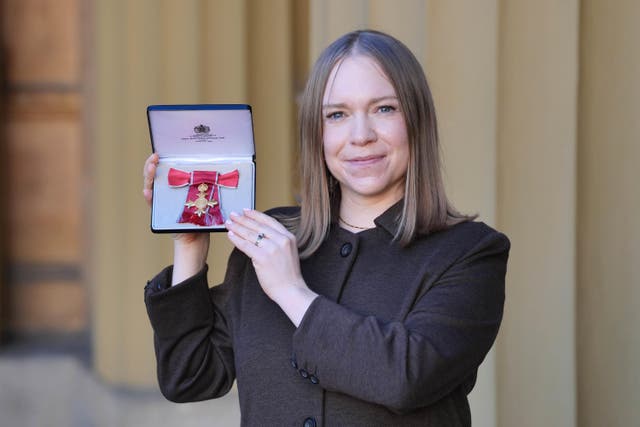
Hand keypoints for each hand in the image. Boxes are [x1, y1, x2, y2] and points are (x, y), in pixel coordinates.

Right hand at [143, 153, 209, 283]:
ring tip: (151, 168)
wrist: (197, 239)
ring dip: (149, 177)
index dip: (162, 160)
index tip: (162, 152)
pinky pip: (152, 205)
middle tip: (155, 157)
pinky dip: (149, 198)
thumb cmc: (202, 218)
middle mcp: (166, 193)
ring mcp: (161, 203)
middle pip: (155, 176)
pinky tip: (148, 192)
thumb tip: (218, 171)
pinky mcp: (160, 214)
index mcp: (177, 187)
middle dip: (152, 165)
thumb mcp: (205, 199)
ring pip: (151, 187)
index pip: (166, 170)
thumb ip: (206, 188)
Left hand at [225, 209, 316, 325]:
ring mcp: (272, 248)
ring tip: (229, 223)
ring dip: (237, 227)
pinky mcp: (263, 257)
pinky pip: (246, 245)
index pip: (269, 221)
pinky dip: (236, 240)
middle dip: (243, 219)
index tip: (246, 211)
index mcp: (288, 237)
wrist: (291, 290)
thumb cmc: (288, 275)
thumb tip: (257, 233)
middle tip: (233, 215)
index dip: (256, 215)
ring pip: (250, 234)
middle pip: (258, 226)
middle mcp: (281, 240)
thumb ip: (277, 241)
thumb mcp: (288, 252)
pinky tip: (230, 235)